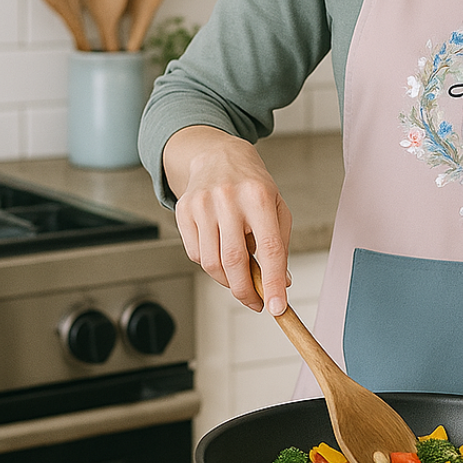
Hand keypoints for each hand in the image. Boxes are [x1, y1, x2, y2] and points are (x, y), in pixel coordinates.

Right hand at [165, 126, 292, 314]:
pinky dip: (211, 264)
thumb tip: (280, 284)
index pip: (268, 247)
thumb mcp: (276, 206)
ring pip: (212, 263)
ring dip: (228, 280)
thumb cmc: (252, 185)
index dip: (272, 281)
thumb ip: (279, 245)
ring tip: (240, 272)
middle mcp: (229, 199)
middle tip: (256, 302)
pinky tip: (221, 251)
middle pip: (234, 261)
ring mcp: (202, 204)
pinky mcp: (183, 210)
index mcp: (259, 197)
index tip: (276, 307)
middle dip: (246, 290)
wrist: (218, 156)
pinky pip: (196, 254)